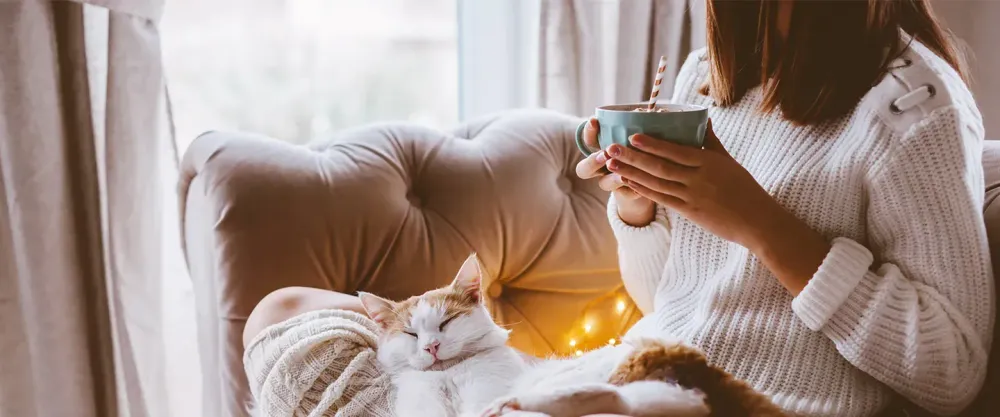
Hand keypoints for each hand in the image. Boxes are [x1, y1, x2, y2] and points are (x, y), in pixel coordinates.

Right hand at [574, 117, 655, 225]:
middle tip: (605, 154)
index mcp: (600, 149)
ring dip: (612, 179)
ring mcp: (610, 182)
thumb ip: (637, 125)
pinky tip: (641, 189)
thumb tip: (646, 110)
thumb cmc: (642, 148)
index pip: (588, 139)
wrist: (650, 179)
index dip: (589, 131)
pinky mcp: (625, 195)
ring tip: (623, 176)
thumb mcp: (638, 136)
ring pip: (604, 184)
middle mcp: (600, 168)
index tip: (594, 120)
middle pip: (584, 169)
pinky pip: (626, 195)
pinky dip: (633, 191)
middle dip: (593, 161)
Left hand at [605, 120, 829, 294]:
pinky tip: (628, 182)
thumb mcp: (729, 161)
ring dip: (632, 173)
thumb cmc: (745, 188)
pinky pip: (661, 199)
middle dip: (633, 157)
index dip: (652, 144)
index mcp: (709, 162)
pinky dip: (643, 189)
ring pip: (656, 183)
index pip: (675, 151)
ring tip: (612, 163)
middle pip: (660, 166)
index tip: (632, 135)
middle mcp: (698, 179)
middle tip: (611, 147)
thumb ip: (711, 142)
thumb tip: (702, 119)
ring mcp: (692, 197)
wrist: (757, 221)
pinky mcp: (689, 212)